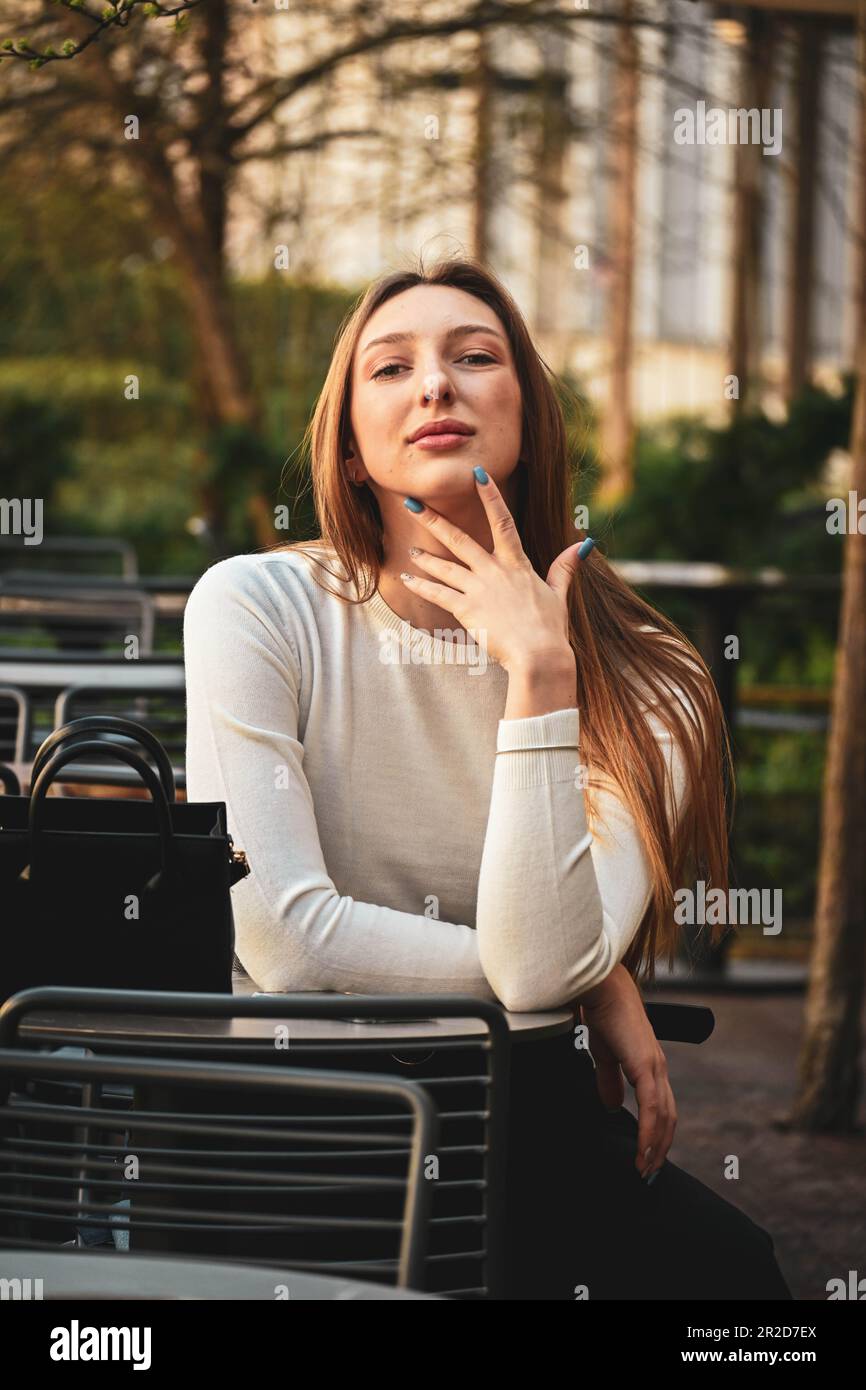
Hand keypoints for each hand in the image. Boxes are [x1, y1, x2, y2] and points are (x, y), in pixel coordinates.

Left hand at [400, 470, 586, 670]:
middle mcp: (494, 571)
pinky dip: (421, 586)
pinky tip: (406, 579)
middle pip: (460, 539)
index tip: (477, 474)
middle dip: (434, 520)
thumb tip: (583, 545)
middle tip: (413, 504)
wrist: (538, 655)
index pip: (502, 521)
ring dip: (426, 558)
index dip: (490, 496)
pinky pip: (438, 594)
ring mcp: (479, 589)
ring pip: (445, 567)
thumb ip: (564, 567)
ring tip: (412, 550)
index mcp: (517, 564)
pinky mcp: (467, 610)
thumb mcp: (559, 594)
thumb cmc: (550, 628)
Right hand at [578, 964, 676, 1178]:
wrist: (601, 988)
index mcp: (650, 1066)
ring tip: (645, 1169)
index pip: (662, 1109)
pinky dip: (649, 1132)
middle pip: (668, 1118)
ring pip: (664, 1117)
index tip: (646, 1158)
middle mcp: (658, 1069)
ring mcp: (654, 1067)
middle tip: (648, 1174)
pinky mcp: (645, 1065)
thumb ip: (609, 1080)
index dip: (656, 1134)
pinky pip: (652, 1107)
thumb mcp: (604, 1055)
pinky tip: (643, 1149)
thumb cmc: (603, 1014)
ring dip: (655, 1147)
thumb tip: (611, 1106)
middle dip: (659, 1148)